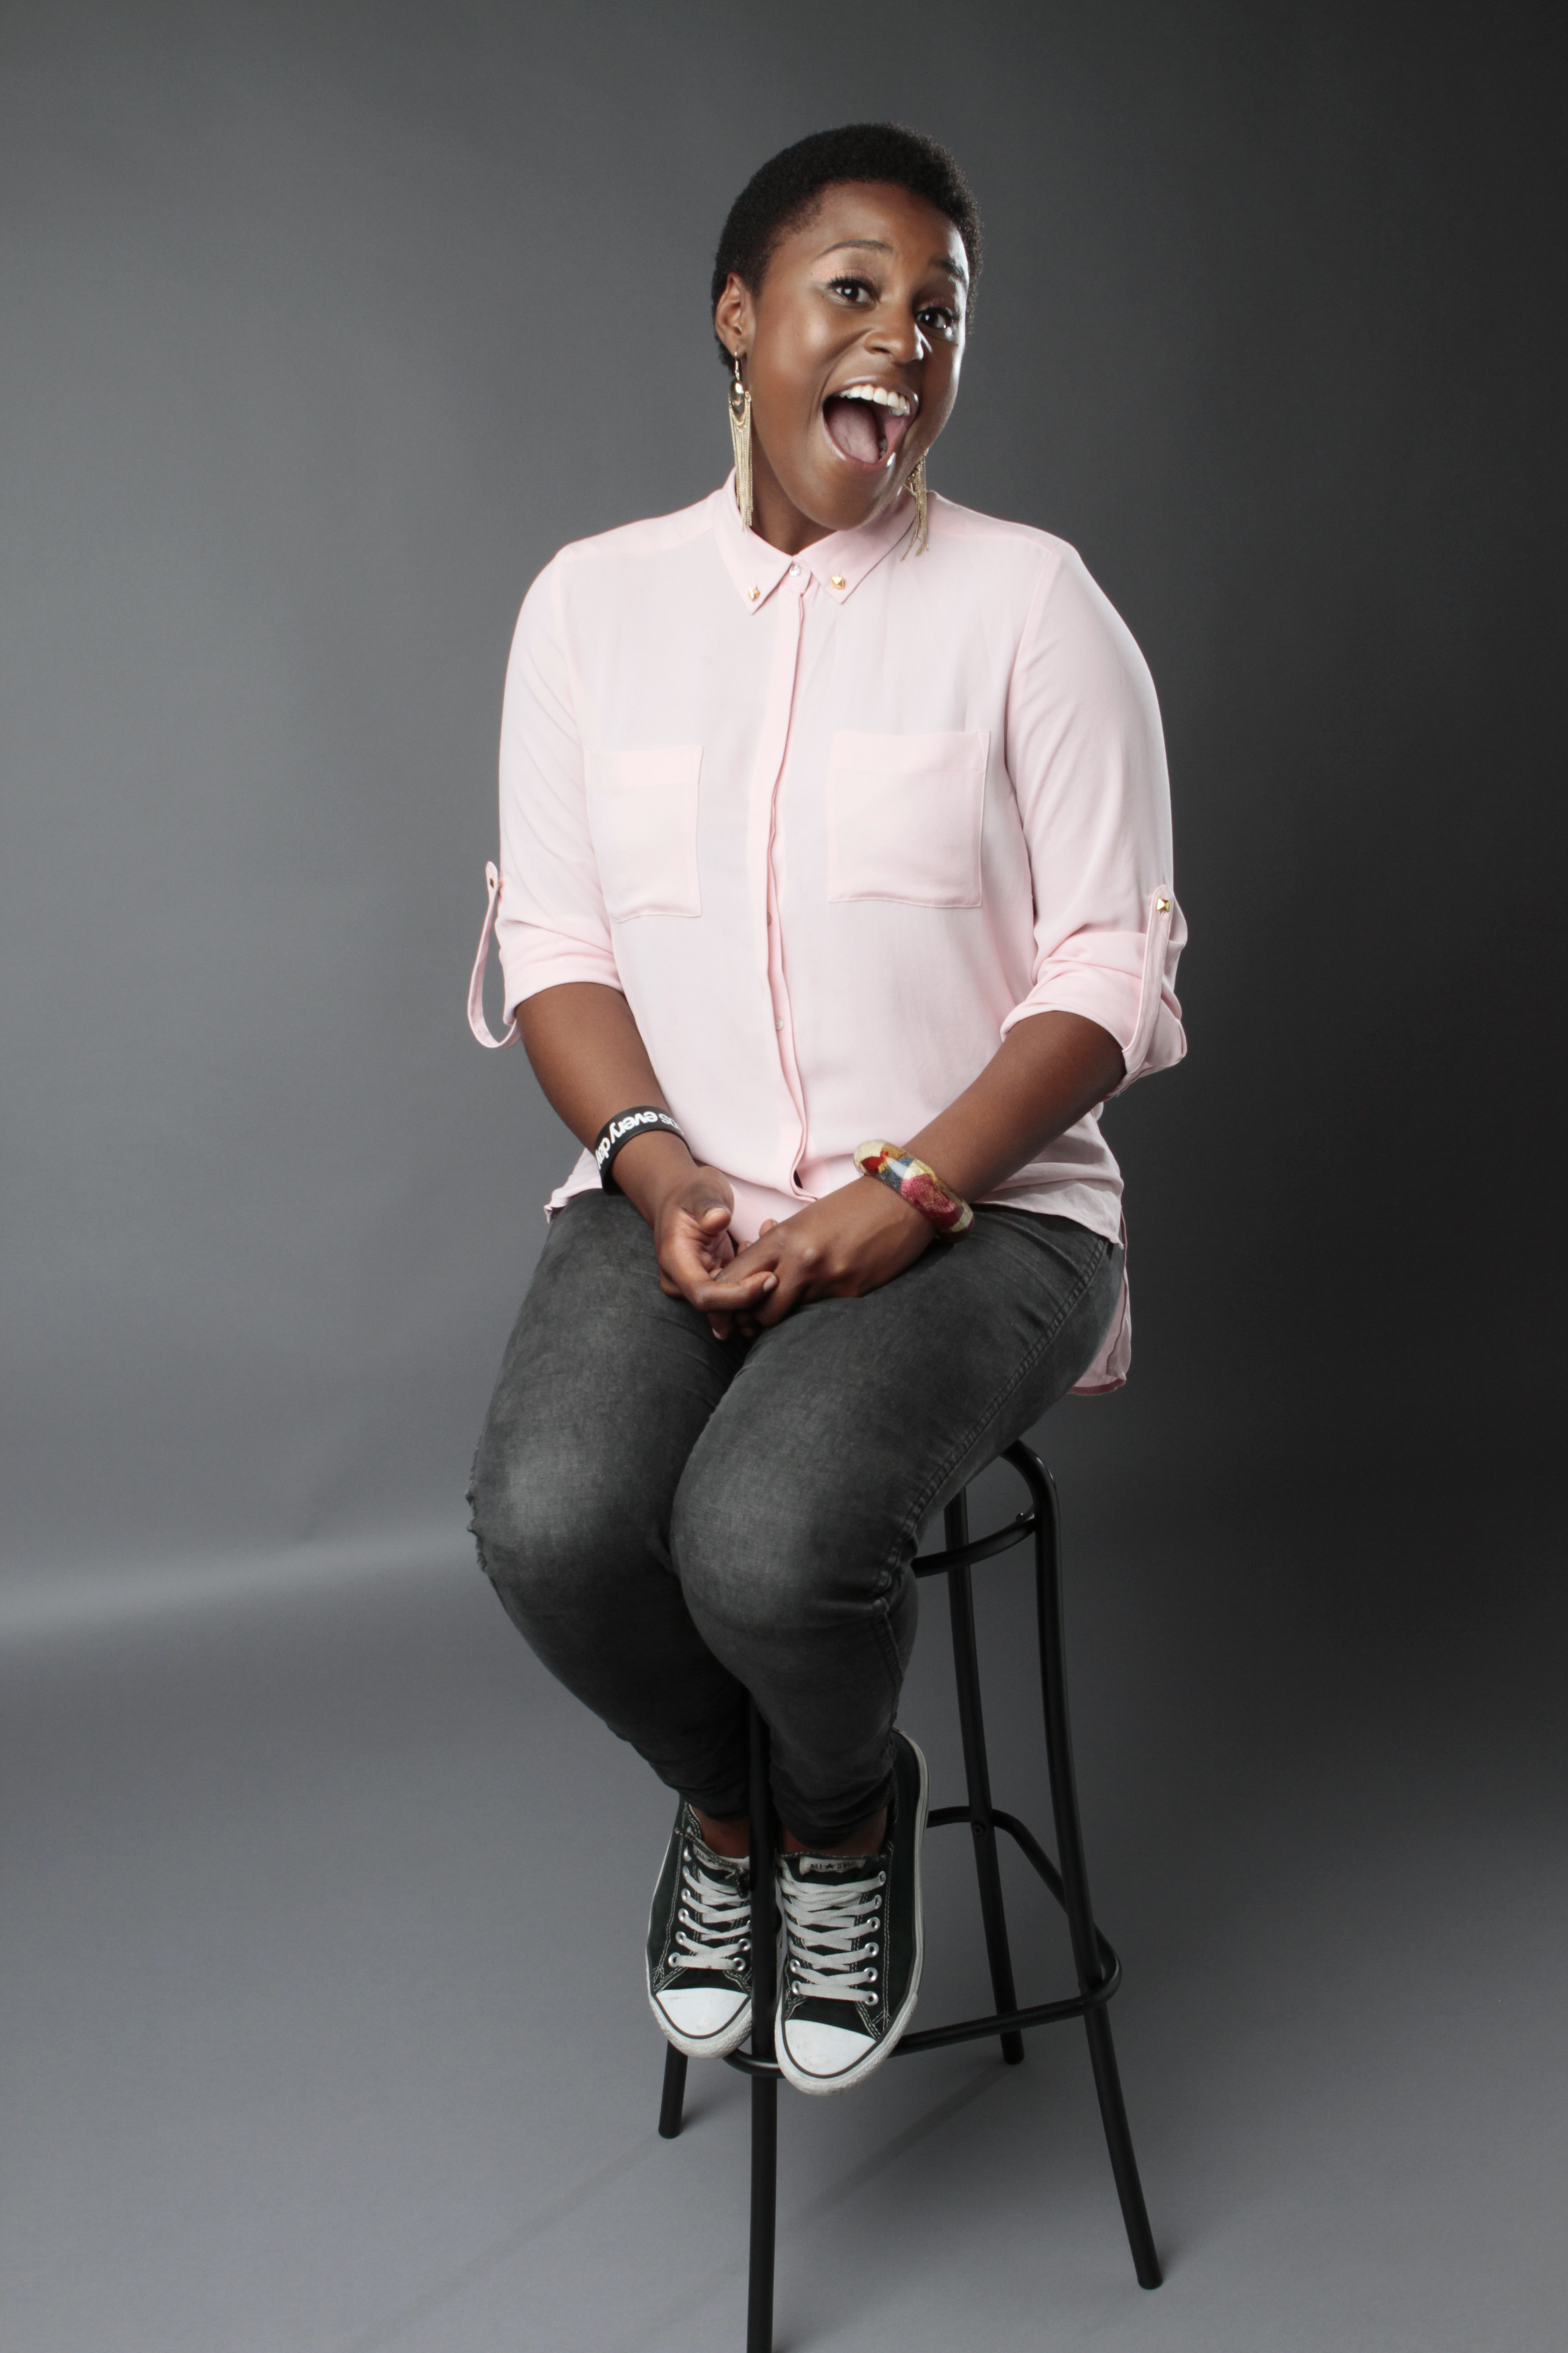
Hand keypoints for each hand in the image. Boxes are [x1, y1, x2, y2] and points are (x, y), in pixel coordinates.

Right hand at [650, 1163, 779, 1338]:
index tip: (769, 1278)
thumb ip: (708, 1205)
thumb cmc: (692, 1192)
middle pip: (719, 1308)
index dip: (738, 1296)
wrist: (680, 1196)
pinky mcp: (711, 1284)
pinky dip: (753, 1281)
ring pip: (730, 1306)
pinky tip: (763, 1254)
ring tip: (771, 1253)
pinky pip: (734, 1294)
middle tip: (780, 1271)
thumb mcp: (701, 1190)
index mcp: (675, 1261)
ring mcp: (695, 1285)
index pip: (704, 1296)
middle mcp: (681, 1281)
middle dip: (753, 1295)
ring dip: (756, 1288)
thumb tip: (718, 1219)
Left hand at [691, 1178, 933, 1335]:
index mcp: (784, 1237)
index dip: (725, 1298)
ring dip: (783, 1318)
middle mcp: (801, 1260)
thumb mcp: (808, 1218)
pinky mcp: (852, 1293)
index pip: (736, 1277)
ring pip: (787, 1317)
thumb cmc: (854, 1205)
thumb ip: (780, 1241)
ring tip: (787, 1311)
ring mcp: (828, 1279)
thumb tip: (756, 1256)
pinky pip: (821, 1313)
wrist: (904, 1199)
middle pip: (756, 1309)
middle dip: (751, 1320)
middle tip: (753, 1321)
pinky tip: (824, 1298)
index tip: (727, 1307)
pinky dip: (816, 1312)